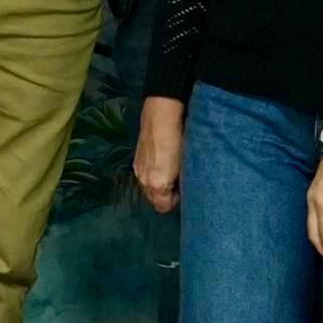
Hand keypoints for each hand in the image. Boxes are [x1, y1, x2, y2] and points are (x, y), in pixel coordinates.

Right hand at [132, 95, 185, 215]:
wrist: (161, 115)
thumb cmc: (178, 140)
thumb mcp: (185, 165)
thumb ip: (182, 184)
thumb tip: (184, 191)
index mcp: (156, 184)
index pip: (163, 207)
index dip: (176, 202)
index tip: (186, 192)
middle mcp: (143, 180)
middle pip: (154, 199)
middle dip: (166, 195)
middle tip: (181, 183)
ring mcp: (138, 169)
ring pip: (149, 187)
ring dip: (160, 184)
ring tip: (173, 172)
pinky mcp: (136, 159)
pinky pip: (145, 176)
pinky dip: (153, 175)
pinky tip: (163, 163)